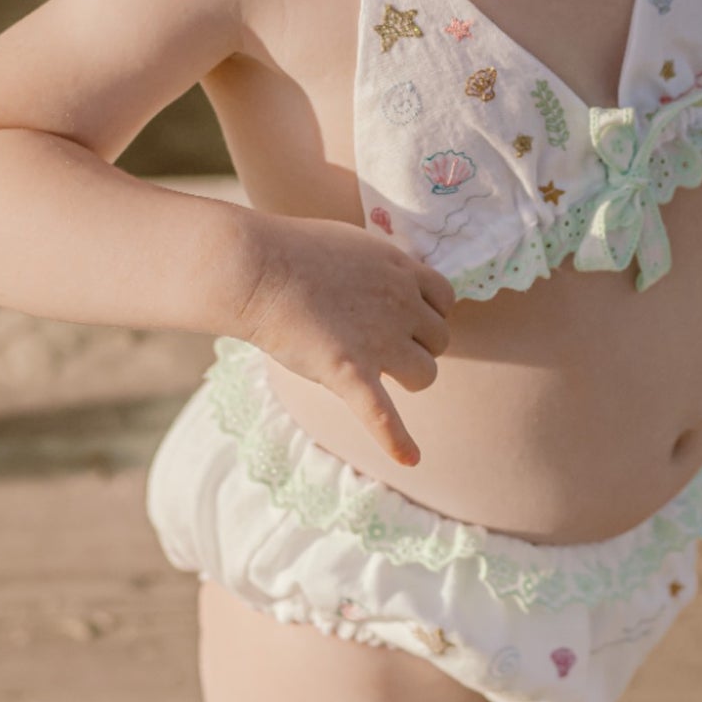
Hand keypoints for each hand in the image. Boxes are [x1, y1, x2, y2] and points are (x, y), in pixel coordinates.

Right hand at [234, 214, 455, 467]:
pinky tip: (409, 458)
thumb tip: (385, 281)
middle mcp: (400, 305)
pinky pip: (383, 416)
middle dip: (419, 344)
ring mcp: (379, 341)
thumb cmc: (292, 250)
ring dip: (411, 377)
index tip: (410, 318)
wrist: (256, 268)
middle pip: (439, 338)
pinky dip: (397, 440)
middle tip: (388, 345)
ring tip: (386, 377)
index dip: (429, 312)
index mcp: (400, 271)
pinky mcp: (351, 374)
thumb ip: (377, 266)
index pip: (444, 299)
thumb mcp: (351, 242)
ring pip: (426, 374)